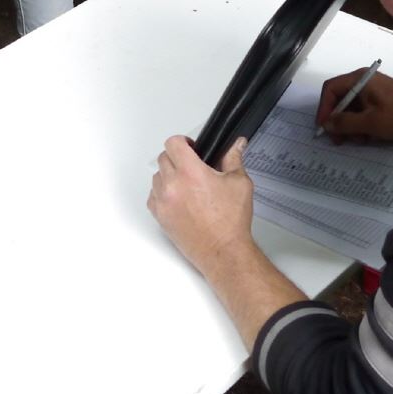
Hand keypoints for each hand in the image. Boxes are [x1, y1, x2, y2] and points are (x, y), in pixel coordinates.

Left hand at [148, 135, 254, 274]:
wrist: (223, 251)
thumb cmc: (230, 222)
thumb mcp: (239, 183)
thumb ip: (233, 158)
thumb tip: (236, 145)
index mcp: (191, 172)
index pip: (173, 143)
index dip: (183, 142)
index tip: (191, 147)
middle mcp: (173, 185)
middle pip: (163, 158)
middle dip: (177, 158)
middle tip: (192, 166)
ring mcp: (163, 202)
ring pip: (157, 176)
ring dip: (169, 175)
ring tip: (187, 184)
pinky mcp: (160, 217)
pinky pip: (153, 196)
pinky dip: (162, 193)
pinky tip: (179, 198)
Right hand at [316, 70, 392, 143]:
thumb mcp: (370, 123)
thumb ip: (345, 123)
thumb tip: (326, 124)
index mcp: (360, 79)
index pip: (331, 89)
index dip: (324, 109)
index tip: (323, 128)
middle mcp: (364, 80)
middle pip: (340, 98)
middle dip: (337, 120)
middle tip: (338, 140)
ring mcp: (373, 90)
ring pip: (351, 107)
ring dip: (349, 125)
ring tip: (356, 140)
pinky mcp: (381, 99)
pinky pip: (362, 110)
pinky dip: (360, 123)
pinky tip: (366, 137)